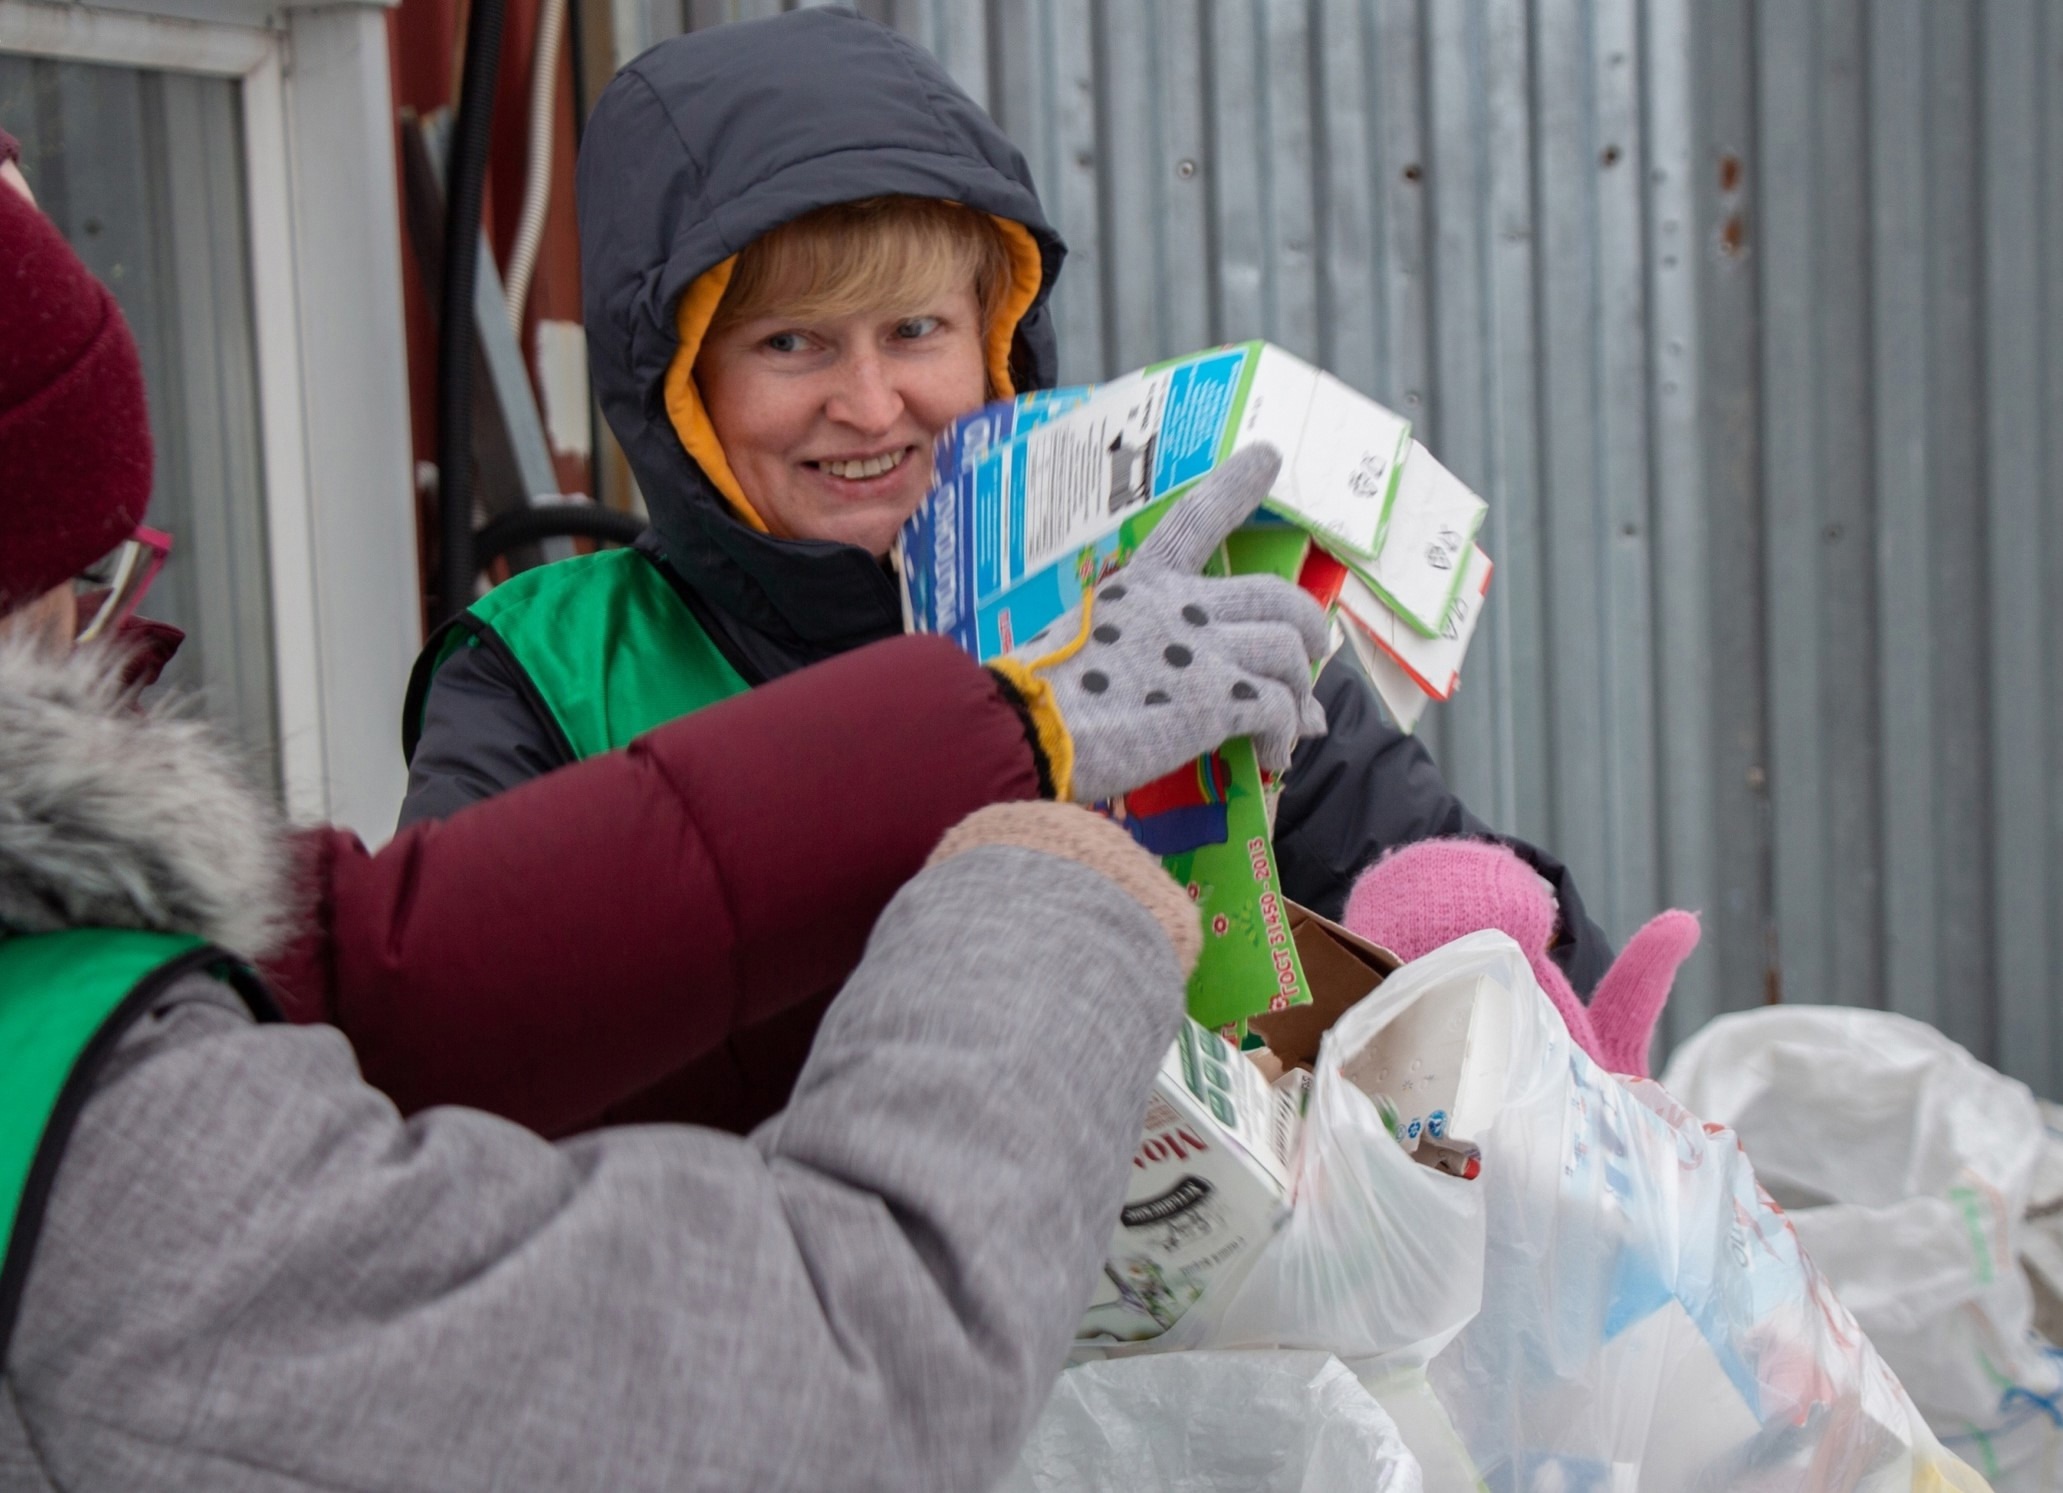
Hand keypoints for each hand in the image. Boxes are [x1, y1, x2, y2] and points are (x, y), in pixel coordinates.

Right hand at [990, 444, 1329, 804]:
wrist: (1027, 727)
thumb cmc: (1036, 696)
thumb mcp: (1077, 646)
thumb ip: (1127, 651)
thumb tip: (1155, 690)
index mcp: (1140, 585)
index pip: (1195, 520)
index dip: (1235, 486)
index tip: (1267, 456)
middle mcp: (1180, 605)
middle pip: (1275, 596)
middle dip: (1307, 624)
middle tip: (1314, 651)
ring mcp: (1204, 649)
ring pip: (1289, 650)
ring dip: (1301, 689)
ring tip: (1297, 722)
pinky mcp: (1218, 699)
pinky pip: (1280, 708)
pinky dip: (1285, 734)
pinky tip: (1273, 756)